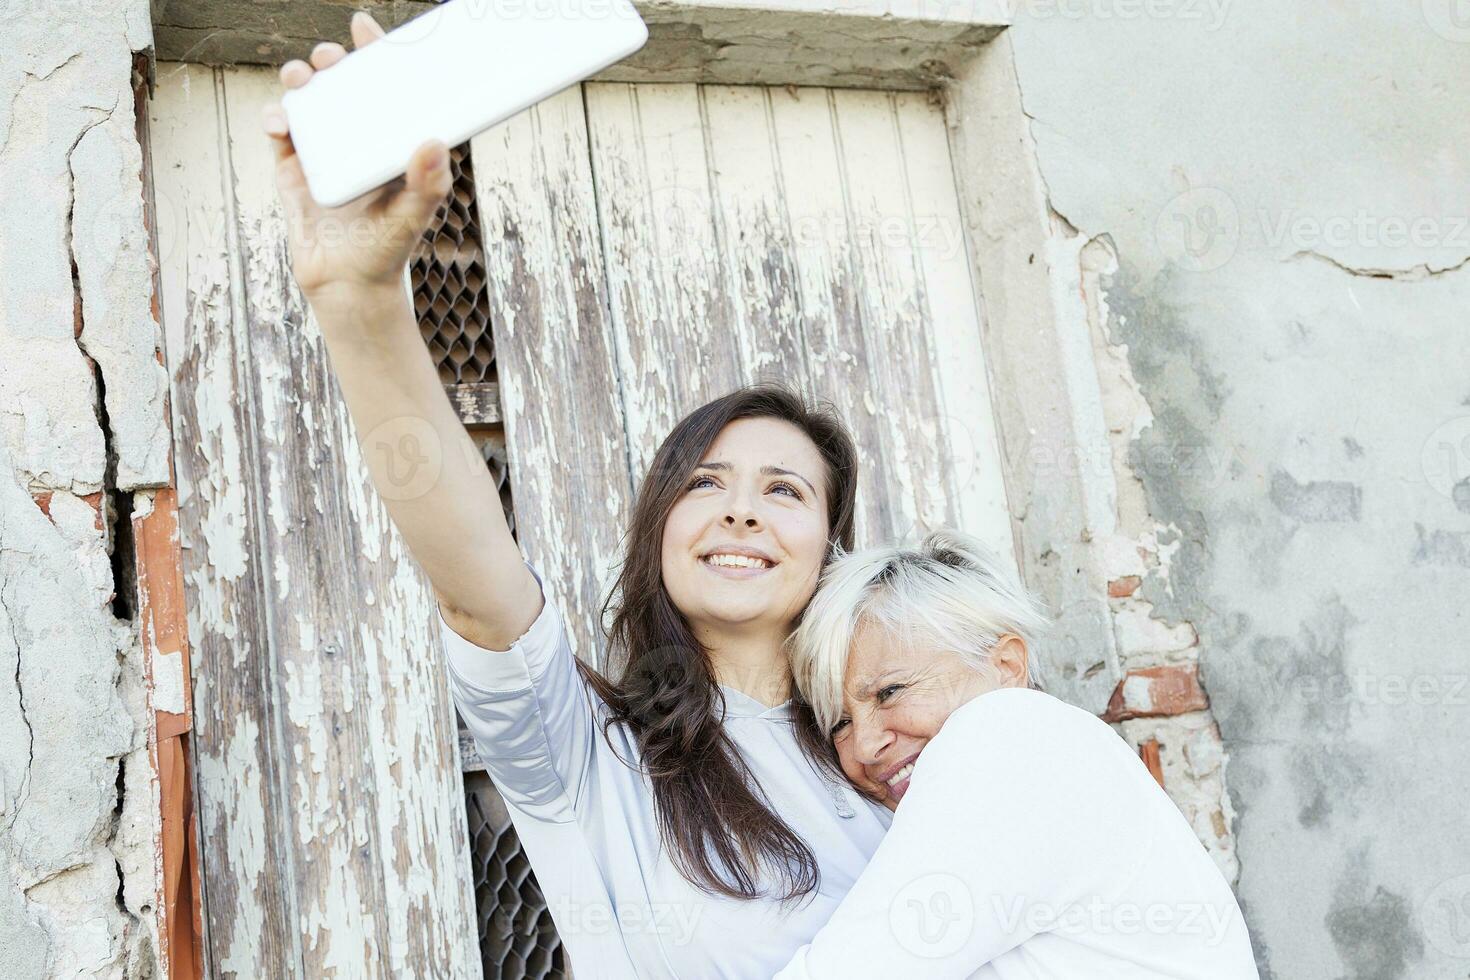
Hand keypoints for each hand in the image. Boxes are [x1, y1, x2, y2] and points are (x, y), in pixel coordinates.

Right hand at [260, 10, 452, 300]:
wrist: (348, 287)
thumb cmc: (387, 250)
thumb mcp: (413, 215)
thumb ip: (428, 183)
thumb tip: (436, 142)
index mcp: (387, 142)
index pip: (384, 87)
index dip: (374, 52)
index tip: (365, 28)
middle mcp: (355, 140)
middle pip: (340, 85)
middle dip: (331, 61)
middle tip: (330, 59)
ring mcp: (322, 152)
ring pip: (306, 101)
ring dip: (299, 81)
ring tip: (302, 79)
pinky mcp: (292, 170)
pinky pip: (280, 134)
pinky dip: (275, 119)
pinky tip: (280, 122)